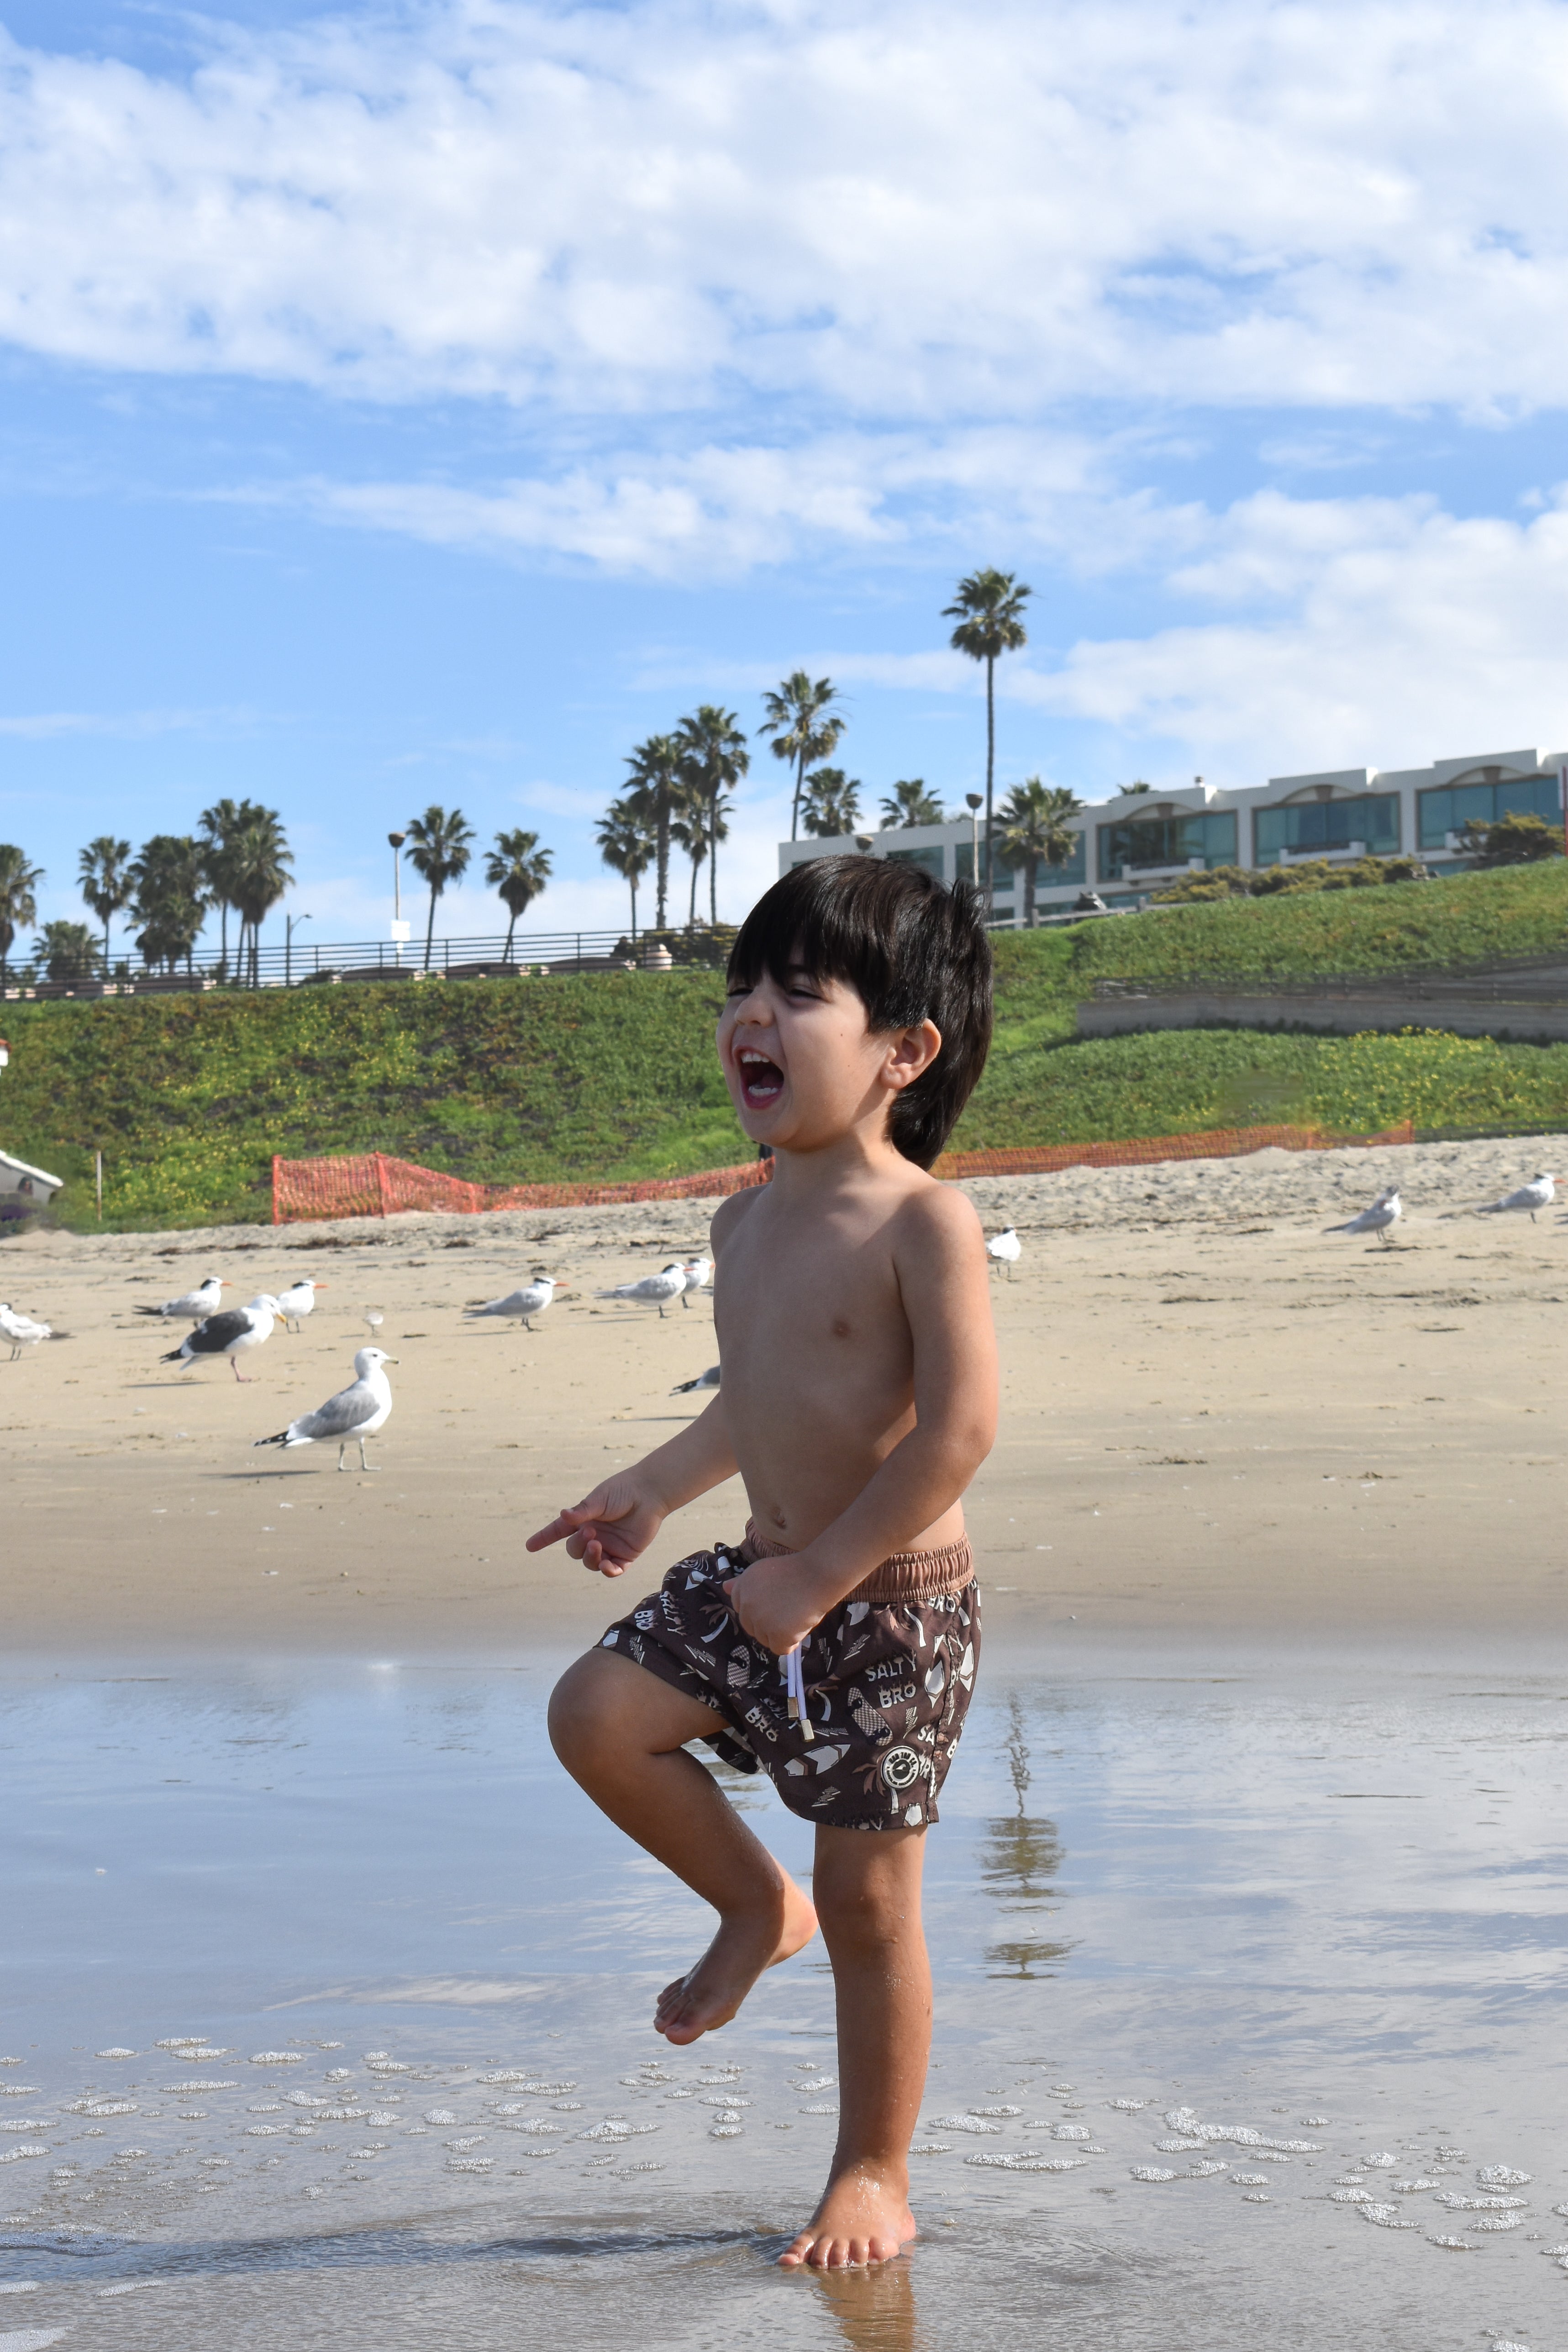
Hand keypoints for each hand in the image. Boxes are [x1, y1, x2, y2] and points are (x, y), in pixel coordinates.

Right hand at [525, 1474, 665, 1577]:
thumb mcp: (600, 1499)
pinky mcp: (626, 1554)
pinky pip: (613, 1570)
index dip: (544, 1538)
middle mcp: (594, 1534)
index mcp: (584, 1519)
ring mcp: (610, 1546)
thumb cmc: (624, 1491)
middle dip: (578, 1545)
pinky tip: (609, 1566)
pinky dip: (609, 1570)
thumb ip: (583, 1511)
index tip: (529, 1546)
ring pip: (591, 1562)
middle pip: (574, 1550)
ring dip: (591, 1558)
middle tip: (591, 1533)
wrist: (650, 1493)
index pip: (558, 1531)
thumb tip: (563, 1515)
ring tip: (598, 1545)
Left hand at [721, 1555, 829, 1653]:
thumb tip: (724, 1588)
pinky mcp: (778, 1635)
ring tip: (795, 1617)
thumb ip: (742, 1582)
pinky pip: (779, 1649)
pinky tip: (799, 1629)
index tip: (773, 1604)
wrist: (818, 1574)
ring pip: (765, 1640)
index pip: (741, 1609)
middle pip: (751, 1627)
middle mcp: (747, 1606)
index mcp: (742, 1588)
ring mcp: (762, 1622)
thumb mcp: (763, 1570)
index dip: (759, 1609)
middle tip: (787, 1611)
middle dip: (767, 1624)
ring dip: (778, 1635)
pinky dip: (790, 1643)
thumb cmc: (795, 1570)